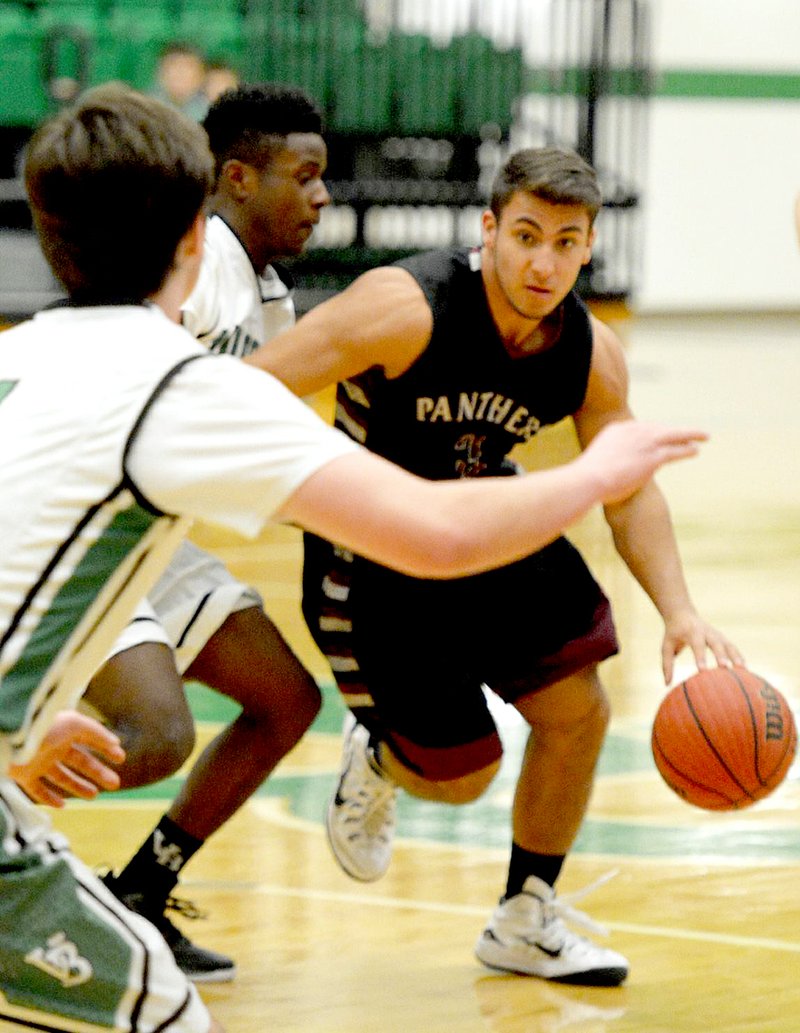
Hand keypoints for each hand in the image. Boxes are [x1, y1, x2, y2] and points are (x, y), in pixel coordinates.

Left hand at [9, 710, 125, 807]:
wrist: (12, 737)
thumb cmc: (44, 726)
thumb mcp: (75, 724)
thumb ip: (97, 732)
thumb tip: (116, 742)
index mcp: (65, 730)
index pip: (90, 740)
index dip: (106, 748)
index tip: (121, 758)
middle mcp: (53, 746)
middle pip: (80, 762)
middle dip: (98, 773)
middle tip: (115, 784)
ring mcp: (38, 761)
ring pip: (61, 777)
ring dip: (79, 787)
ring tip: (95, 796)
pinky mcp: (24, 774)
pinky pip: (37, 789)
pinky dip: (49, 798)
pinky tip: (63, 805)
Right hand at [581, 420, 706, 505]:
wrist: (589, 479)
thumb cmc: (587, 478)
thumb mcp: (595, 462)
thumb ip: (608, 461)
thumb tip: (610, 472)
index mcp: (617, 429)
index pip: (641, 428)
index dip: (654, 432)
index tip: (662, 435)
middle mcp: (633, 431)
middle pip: (660, 427)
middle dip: (675, 430)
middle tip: (688, 431)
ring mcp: (645, 443)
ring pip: (673, 435)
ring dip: (689, 435)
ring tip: (702, 437)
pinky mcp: (654, 456)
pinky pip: (676, 450)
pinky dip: (687, 449)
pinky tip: (696, 450)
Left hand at [661, 610, 745, 684]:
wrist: (682, 614)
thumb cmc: (673, 633)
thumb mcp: (666, 646)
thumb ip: (667, 664)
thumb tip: (667, 684)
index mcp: (691, 632)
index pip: (697, 644)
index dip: (700, 657)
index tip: (702, 670)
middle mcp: (706, 632)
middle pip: (716, 643)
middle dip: (721, 655)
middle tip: (724, 668)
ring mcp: (716, 634)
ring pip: (728, 644)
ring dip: (735, 656)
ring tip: (742, 670)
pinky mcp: (722, 638)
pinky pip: (733, 648)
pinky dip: (739, 657)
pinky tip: (745, 671)